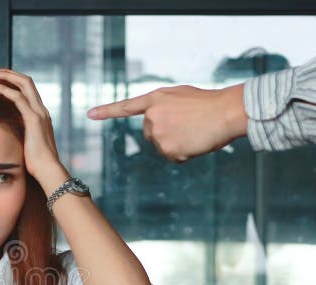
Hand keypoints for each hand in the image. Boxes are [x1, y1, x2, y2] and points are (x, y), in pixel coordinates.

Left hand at [0, 68, 64, 180]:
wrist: (48, 169)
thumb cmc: (37, 162)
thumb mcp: (27, 143)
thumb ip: (21, 133)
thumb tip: (8, 133)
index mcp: (41, 114)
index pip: (28, 90)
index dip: (14, 81)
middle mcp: (41, 110)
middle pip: (27, 81)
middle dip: (9, 73)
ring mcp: (39, 113)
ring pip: (23, 84)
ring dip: (6, 76)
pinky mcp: (33, 119)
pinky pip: (18, 98)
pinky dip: (5, 89)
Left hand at [87, 84, 247, 162]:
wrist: (226, 112)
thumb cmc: (208, 103)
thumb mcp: (180, 96)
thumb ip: (162, 106)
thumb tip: (155, 123)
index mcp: (155, 99)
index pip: (125, 107)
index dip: (106, 111)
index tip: (89, 114)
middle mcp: (152, 116)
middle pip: (150, 133)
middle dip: (165, 131)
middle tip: (187, 124)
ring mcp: (158, 134)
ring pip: (162, 146)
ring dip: (176, 142)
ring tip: (194, 131)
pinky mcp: (168, 150)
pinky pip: (173, 156)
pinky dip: (184, 153)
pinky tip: (195, 141)